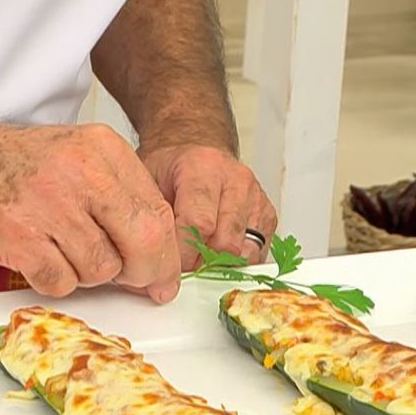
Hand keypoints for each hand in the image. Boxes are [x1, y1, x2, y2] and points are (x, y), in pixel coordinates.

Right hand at [0, 123, 181, 301]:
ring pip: (101, 268)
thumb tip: (154, 254)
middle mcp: (80, 171)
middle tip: (134, 286)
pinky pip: (62, 282)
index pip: (158, 211)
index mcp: (100, 148)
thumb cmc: (3, 166)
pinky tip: (35, 259)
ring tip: (57, 252)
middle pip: (144, 242)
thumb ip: (114, 197)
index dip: (167, 255)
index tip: (163, 276)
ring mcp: (50, 205)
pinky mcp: (21, 238)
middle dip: (144, 274)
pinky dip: (52, 281)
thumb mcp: (69, 157)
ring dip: (84, 274)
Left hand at [138, 143, 277, 267]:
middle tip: (184, 264)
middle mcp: (235, 180)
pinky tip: (217, 251)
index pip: (200, 223)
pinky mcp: (267, 213)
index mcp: (203, 168)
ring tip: (200, 257)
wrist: (194, 150)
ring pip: (245, 250)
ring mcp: (255, 196)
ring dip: (221, 264)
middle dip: (202, 262)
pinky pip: (258, 251)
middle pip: (226, 241)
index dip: (184, 252)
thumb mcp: (148, 181)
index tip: (170, 263)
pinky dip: (237, 260)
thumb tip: (153, 256)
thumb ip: (153, 215)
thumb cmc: (171, 167)